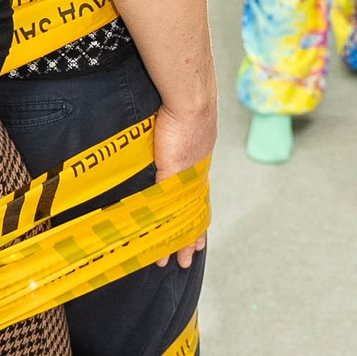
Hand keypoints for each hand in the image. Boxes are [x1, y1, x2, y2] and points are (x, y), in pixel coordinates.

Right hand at [152, 101, 214, 268]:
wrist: (192, 97)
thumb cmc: (185, 101)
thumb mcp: (180, 123)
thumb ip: (173, 136)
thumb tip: (164, 133)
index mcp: (200, 160)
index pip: (198, 196)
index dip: (197, 216)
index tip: (198, 234)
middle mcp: (197, 172)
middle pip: (195, 213)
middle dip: (192, 237)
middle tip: (189, 257)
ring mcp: (187, 175)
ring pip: (184, 216)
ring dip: (179, 238)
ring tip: (177, 259)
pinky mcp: (174, 172)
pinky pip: (168, 204)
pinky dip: (162, 222)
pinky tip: (156, 237)